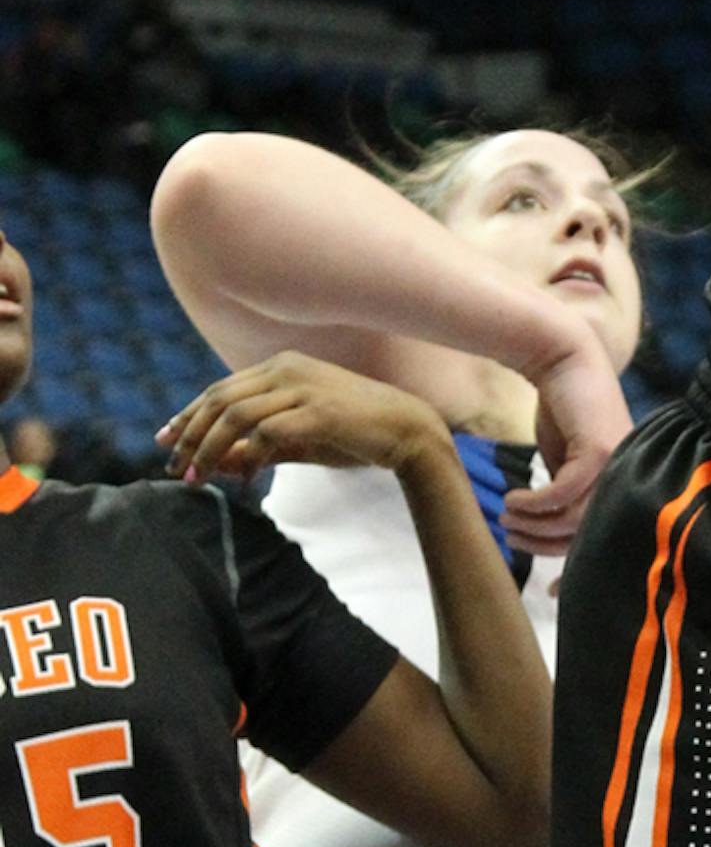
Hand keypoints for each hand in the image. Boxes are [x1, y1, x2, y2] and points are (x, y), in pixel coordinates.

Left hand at [160, 352, 446, 484]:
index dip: (188, 415)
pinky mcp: (318, 410)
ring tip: (200, 478)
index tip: (166, 440)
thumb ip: (257, 448)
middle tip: (177, 468)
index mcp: (281, 366)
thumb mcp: (298, 440)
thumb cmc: (354, 433)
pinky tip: (248, 480)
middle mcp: (286, 368)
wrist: (408, 430)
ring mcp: (303, 386)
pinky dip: (250, 457)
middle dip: (191, 435)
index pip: (220, 389)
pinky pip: (267, 433)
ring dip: (211, 449)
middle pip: (219, 400)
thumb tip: (216, 464)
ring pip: (235, 415)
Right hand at [500, 323, 632, 552]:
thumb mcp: (564, 462)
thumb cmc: (561, 411)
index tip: (552, 593)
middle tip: (514, 540)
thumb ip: (564, 497)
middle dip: (547, 548)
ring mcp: (619, 466)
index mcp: (622, 487)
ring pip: (575, 519)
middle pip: (588, 536)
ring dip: (534, 524)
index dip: (580, 571)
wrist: (561, 357)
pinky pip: (564, 494)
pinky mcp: (600, 451)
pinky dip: (535, 503)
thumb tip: (548, 533)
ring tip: (507, 517)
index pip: (608, 540)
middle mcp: (628, 480)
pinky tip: (514, 499)